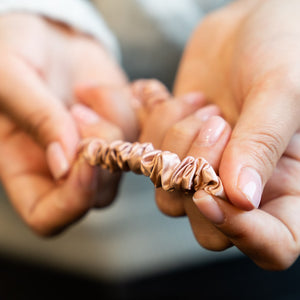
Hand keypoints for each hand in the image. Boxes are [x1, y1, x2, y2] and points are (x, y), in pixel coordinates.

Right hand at [0, 13, 136, 235]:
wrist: (48, 35)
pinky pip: (152, 131)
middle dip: (101, 149)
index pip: (49, 217)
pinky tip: (125, 88)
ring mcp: (102, 151)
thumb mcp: (9, 76)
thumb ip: (36, 117)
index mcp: (26, 169)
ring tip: (88, 89)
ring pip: (130, 161)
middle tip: (78, 109)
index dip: (73, 200)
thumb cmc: (14, 49)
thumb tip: (65, 162)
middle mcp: (68, 169)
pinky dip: (146, 107)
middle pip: (101, 192)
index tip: (86, 156)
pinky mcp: (127, 128)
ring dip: (119, 120)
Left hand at [173, 0, 299, 268]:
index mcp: (290, 185)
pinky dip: (156, 131)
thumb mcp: (284, 89)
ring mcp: (208, 173)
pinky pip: (150, 164)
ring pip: (171, 199)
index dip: (243, 234)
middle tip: (216, 123)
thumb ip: (263, 144)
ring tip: (203, 105)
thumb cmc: (286, 45)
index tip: (211, 195)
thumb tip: (241, 198)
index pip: (275, 244)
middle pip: (209, 228)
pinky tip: (181, 101)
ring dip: (176, 149)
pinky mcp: (178, 152)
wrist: (249, 25)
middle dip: (198, 179)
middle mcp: (246, 189)